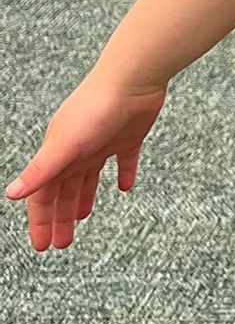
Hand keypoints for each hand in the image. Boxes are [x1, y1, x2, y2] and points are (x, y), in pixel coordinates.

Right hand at [5, 72, 167, 252]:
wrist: (133, 78)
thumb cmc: (95, 107)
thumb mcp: (64, 144)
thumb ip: (40, 170)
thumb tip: (11, 194)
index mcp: (58, 153)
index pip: (44, 195)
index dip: (41, 221)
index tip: (41, 246)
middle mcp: (77, 150)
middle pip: (64, 191)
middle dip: (59, 218)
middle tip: (61, 244)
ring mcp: (102, 143)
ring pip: (88, 179)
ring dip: (83, 200)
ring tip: (80, 219)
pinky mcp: (128, 137)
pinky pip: (124, 161)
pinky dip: (123, 175)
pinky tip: (124, 188)